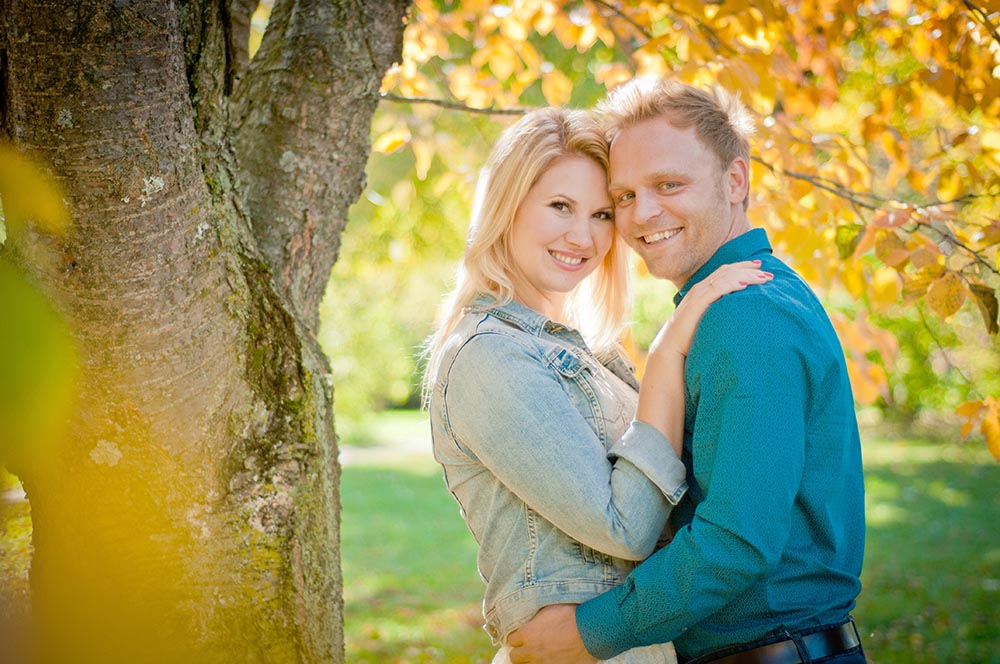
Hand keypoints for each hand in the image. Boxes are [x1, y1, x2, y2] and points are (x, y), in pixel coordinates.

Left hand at [507, 604, 596, 663]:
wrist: (590, 630)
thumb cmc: (571, 615)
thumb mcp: (549, 609)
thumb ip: (537, 617)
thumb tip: (533, 618)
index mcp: (528, 634)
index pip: (511, 639)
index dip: (517, 637)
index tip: (522, 635)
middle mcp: (532, 651)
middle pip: (515, 657)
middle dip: (519, 652)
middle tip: (527, 647)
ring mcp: (543, 663)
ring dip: (531, 660)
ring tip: (539, 655)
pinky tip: (552, 659)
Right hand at [653, 260, 771, 358]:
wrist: (672, 346)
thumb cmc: (690, 336)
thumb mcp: (707, 319)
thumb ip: (718, 312)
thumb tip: (735, 315)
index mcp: (703, 290)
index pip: (725, 272)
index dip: (742, 267)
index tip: (760, 267)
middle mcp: (700, 288)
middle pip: (728, 271)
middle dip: (749, 269)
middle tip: (768, 272)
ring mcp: (698, 294)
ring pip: (725, 277)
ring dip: (746, 275)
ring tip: (763, 278)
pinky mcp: (697, 303)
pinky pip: (717, 289)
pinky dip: (732, 284)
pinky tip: (745, 285)